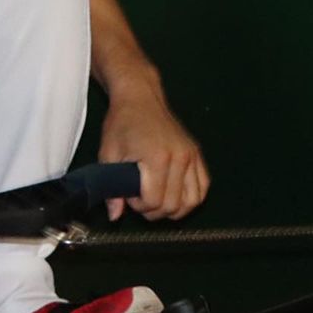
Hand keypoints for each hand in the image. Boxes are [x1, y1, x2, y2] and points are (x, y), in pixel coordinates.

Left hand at [99, 72, 209, 221]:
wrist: (139, 97)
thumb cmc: (122, 123)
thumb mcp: (109, 154)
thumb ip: (112, 188)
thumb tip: (114, 215)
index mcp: (157, 157)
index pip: (153, 201)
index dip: (138, 205)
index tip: (129, 194)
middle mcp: (179, 157)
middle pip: (172, 205)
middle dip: (153, 209)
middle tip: (139, 196)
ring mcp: (191, 155)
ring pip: (192, 201)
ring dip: (174, 208)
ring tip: (157, 199)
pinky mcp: (196, 153)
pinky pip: (203, 187)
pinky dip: (191, 197)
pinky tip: (175, 194)